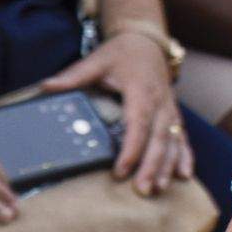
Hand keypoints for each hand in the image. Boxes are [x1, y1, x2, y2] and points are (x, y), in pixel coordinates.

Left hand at [40, 30, 191, 194]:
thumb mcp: (97, 60)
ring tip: (158, 188)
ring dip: (168, 166)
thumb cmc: (121, 53)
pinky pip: (184, 137)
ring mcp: (170, 109)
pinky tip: (184, 175)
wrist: (146, 41)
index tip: (120, 171)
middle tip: (142, 190)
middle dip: (152, 166)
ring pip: (174, 141)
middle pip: (160, 138)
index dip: (132, 149)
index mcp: (141, 90)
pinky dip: (185, 156)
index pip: (138, 124)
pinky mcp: (174, 113)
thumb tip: (46, 86)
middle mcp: (160, 102)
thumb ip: (74, 76)